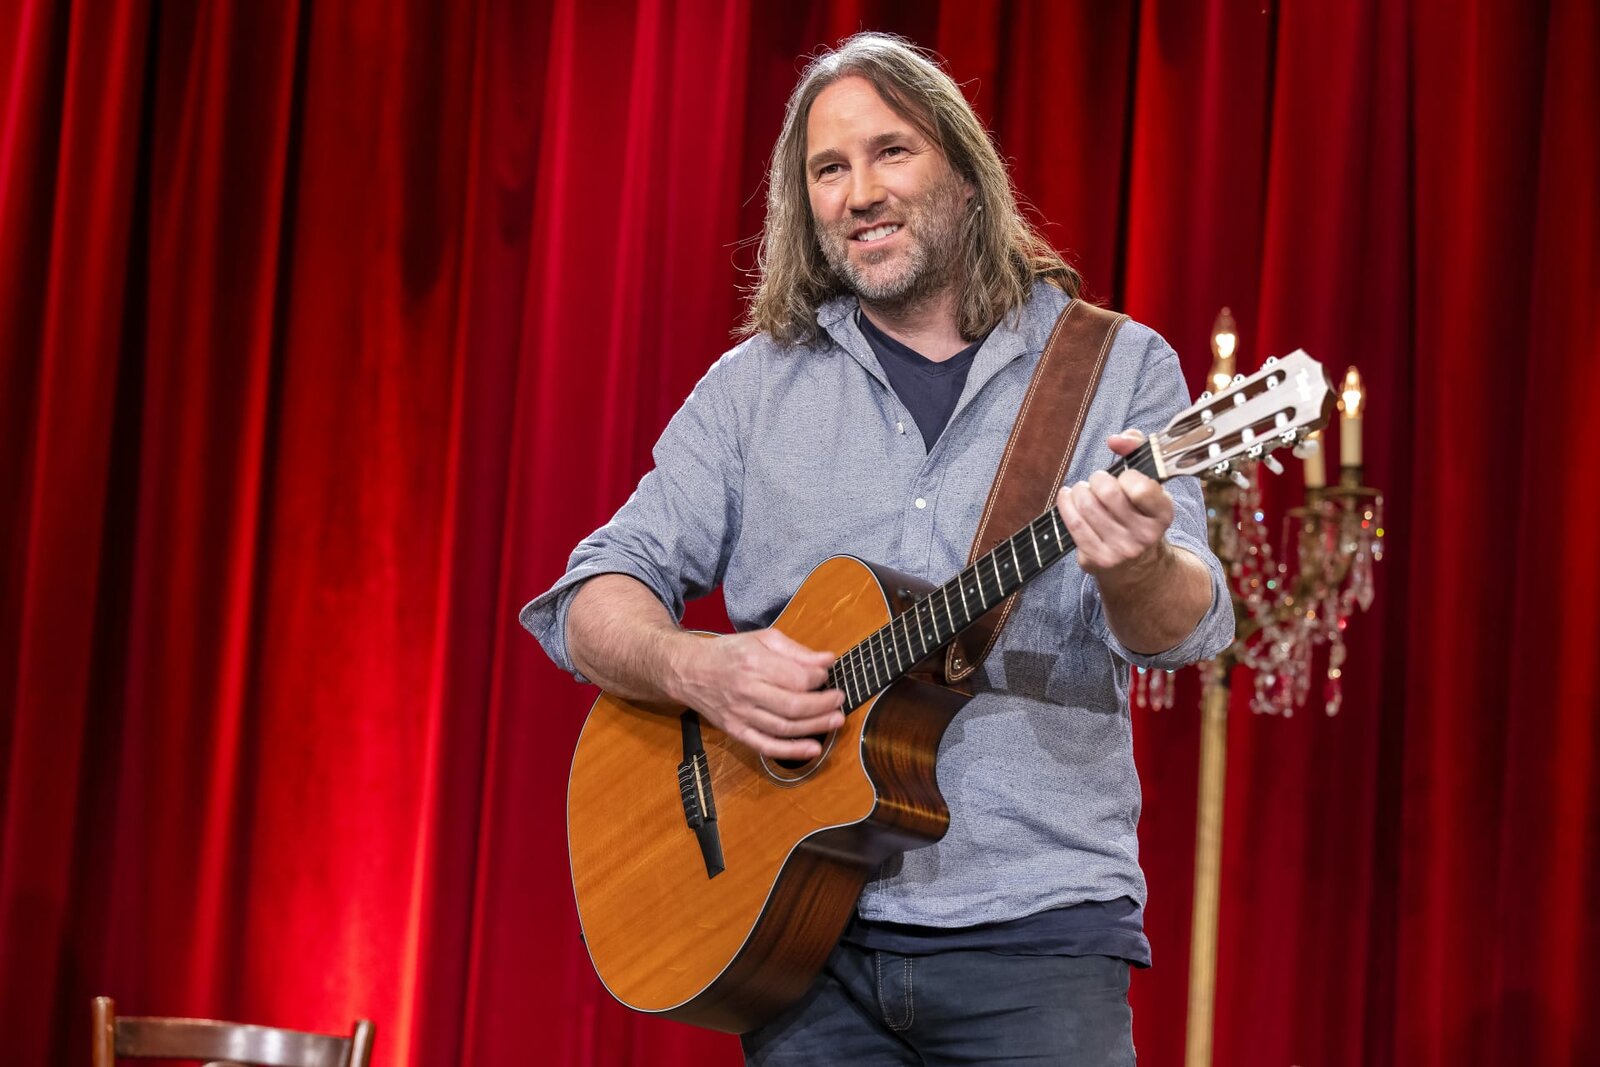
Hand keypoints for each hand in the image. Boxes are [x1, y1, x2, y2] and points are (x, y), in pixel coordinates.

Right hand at [670, 628, 843, 759]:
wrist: (690, 671)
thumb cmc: (730, 653)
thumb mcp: (762, 639)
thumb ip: (796, 651)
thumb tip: (827, 660)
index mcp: (754, 663)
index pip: (797, 678)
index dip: (819, 679)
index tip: (826, 676)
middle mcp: (746, 690)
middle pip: (794, 706)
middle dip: (823, 705)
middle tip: (840, 700)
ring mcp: (740, 714)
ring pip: (784, 727)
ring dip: (815, 727)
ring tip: (836, 720)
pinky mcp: (736, 731)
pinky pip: (766, 746)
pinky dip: (791, 751)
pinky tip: (812, 749)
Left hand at [1055, 429, 1174, 579]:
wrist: (1138, 565)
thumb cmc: (1138, 511)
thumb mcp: (1148, 482)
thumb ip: (1137, 449)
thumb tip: (1115, 439)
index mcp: (1163, 514)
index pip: (1141, 488)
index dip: (1127, 476)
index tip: (1123, 476)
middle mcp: (1145, 535)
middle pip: (1107, 493)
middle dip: (1096, 479)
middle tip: (1097, 481)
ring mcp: (1120, 550)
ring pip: (1086, 506)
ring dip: (1078, 491)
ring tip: (1082, 490)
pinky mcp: (1098, 559)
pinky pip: (1073, 524)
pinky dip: (1065, 505)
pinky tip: (1067, 498)